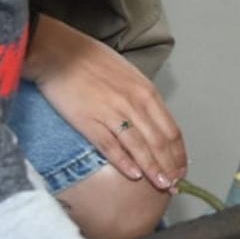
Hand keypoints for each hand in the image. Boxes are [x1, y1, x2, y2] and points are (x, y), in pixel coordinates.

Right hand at [27, 17, 187, 189]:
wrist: (58, 52)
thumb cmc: (91, 60)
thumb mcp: (127, 74)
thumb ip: (141, 97)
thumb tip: (152, 120)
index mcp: (146, 91)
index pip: (171, 130)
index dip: (178, 154)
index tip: (181, 169)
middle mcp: (134, 103)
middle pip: (159, 142)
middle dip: (170, 167)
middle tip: (176, 186)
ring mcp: (112, 113)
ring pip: (140, 148)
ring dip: (153, 170)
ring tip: (162, 186)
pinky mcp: (89, 122)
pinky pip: (111, 147)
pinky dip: (124, 163)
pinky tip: (134, 176)